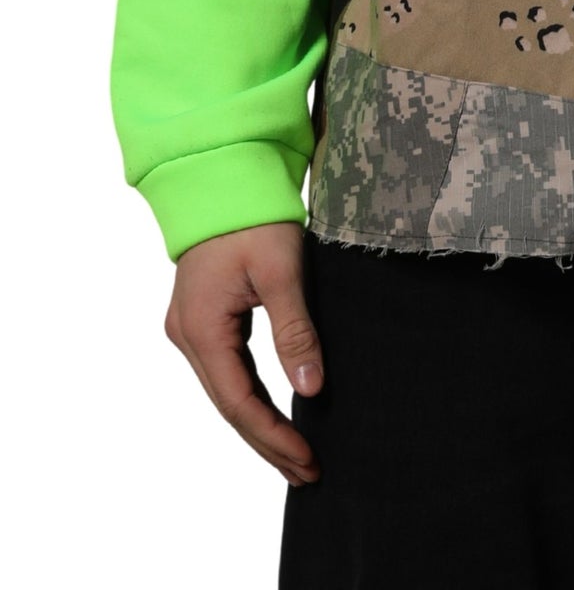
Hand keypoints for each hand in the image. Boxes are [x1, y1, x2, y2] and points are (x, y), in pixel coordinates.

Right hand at [164, 220, 323, 486]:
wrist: (222, 175)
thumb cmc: (252, 215)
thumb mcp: (281, 271)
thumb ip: (295, 330)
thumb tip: (312, 386)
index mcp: (202, 329)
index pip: (240, 402)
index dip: (274, 435)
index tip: (307, 459)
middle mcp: (187, 336)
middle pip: (230, 405)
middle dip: (268, 442)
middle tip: (307, 472)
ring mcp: (191, 328)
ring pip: (226, 391)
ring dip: (259, 423)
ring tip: (295, 455)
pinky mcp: (202, 318)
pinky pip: (226, 370)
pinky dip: (251, 396)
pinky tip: (273, 413)